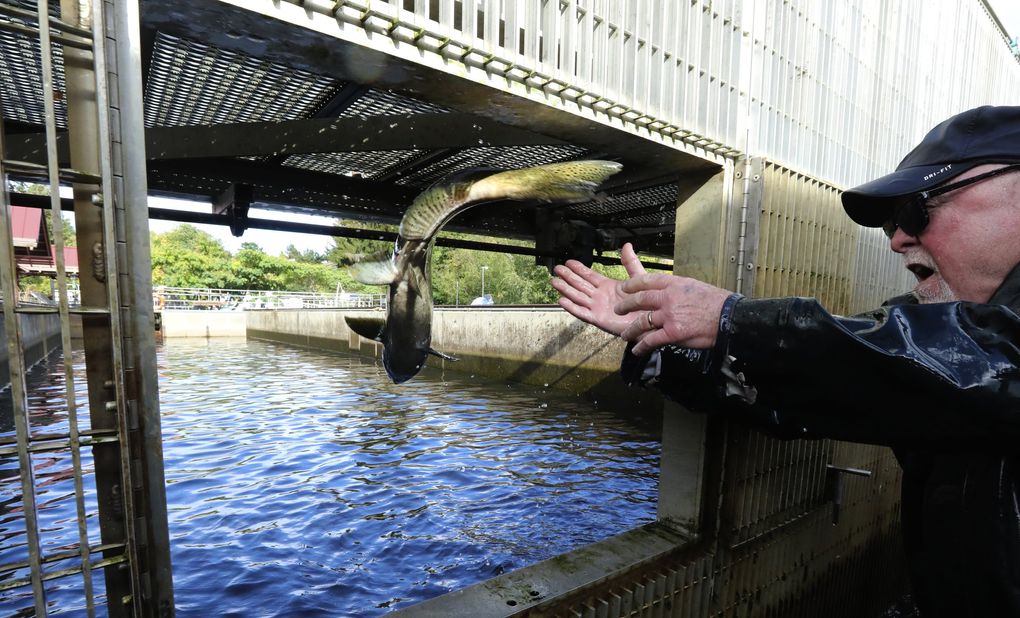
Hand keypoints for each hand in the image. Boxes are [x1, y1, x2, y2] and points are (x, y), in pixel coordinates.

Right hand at [551, 243, 646, 335]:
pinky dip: (572, 307)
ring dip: (566, 289)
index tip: (568, 262)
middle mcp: (600, 296)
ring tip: (554, 282)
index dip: (578, 268)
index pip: (589, 275)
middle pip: (579, 284)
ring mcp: (597, 307)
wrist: (650, 319)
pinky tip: (562, 300)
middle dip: (568, 277)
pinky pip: (582, 312)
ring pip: (577, 296)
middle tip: (557, 269)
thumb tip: (627, 245)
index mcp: (607, 285)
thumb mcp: (638, 278)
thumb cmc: (645, 301)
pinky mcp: (598, 319)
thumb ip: (630, 262)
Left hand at [615, 274, 731, 355]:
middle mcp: (668, 298)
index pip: (646, 281)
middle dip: (625, 305)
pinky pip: (651, 340)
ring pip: (641, 322)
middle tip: (618, 309)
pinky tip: (637, 350)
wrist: (729, 317)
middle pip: (639, 299)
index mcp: (673, 284)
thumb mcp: (694, 286)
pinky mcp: (672, 333)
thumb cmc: (716, 302)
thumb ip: (677, 289)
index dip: (632, 285)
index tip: (624, 288)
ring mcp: (669, 316)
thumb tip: (669, 292)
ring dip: (630, 330)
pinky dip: (642, 347)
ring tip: (625, 335)